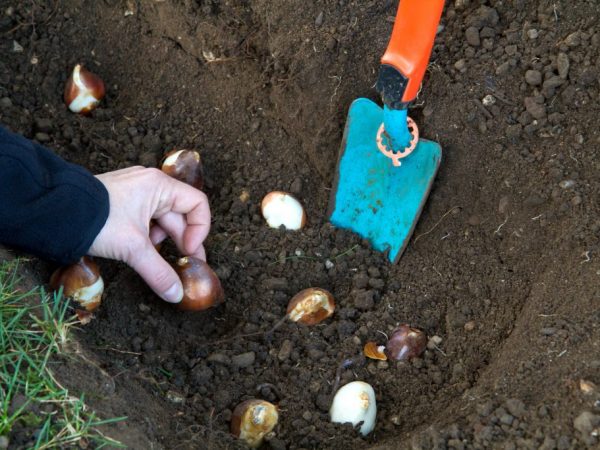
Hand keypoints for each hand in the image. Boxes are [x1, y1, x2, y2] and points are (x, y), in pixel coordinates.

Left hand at [88, 166, 210, 302]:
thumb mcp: (132, 248)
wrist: (53, 211)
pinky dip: (148, 236)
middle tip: (187, 267)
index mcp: (160, 186)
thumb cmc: (97, 220)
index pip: (198, 204)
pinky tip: (140, 250)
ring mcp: (136, 192)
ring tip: (157, 259)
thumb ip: (158, 272)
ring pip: (162, 219)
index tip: (189, 251)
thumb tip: (176, 294)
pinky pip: (146, 219)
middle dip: (184, 242)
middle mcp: (151, 185)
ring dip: (164, 241)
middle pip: (180, 215)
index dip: (200, 229)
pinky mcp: (122, 201)